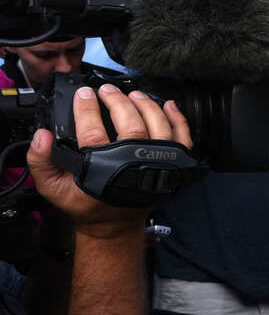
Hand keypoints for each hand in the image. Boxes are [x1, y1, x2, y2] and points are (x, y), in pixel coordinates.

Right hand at [26, 84, 191, 238]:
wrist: (114, 225)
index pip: (94, 132)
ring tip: (131, 94)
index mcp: (103, 170)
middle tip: (106, 90)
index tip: (84, 94)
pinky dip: (178, 120)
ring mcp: (156, 166)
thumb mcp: (53, 188)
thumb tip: (41, 136)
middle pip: (131, 125)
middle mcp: (133, 166)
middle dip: (118, 101)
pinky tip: (168, 105)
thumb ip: (41, 162)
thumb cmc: (87, 204)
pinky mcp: (170, 167)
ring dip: (146, 105)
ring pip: (158, 127)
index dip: (87, 109)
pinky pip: (182, 139)